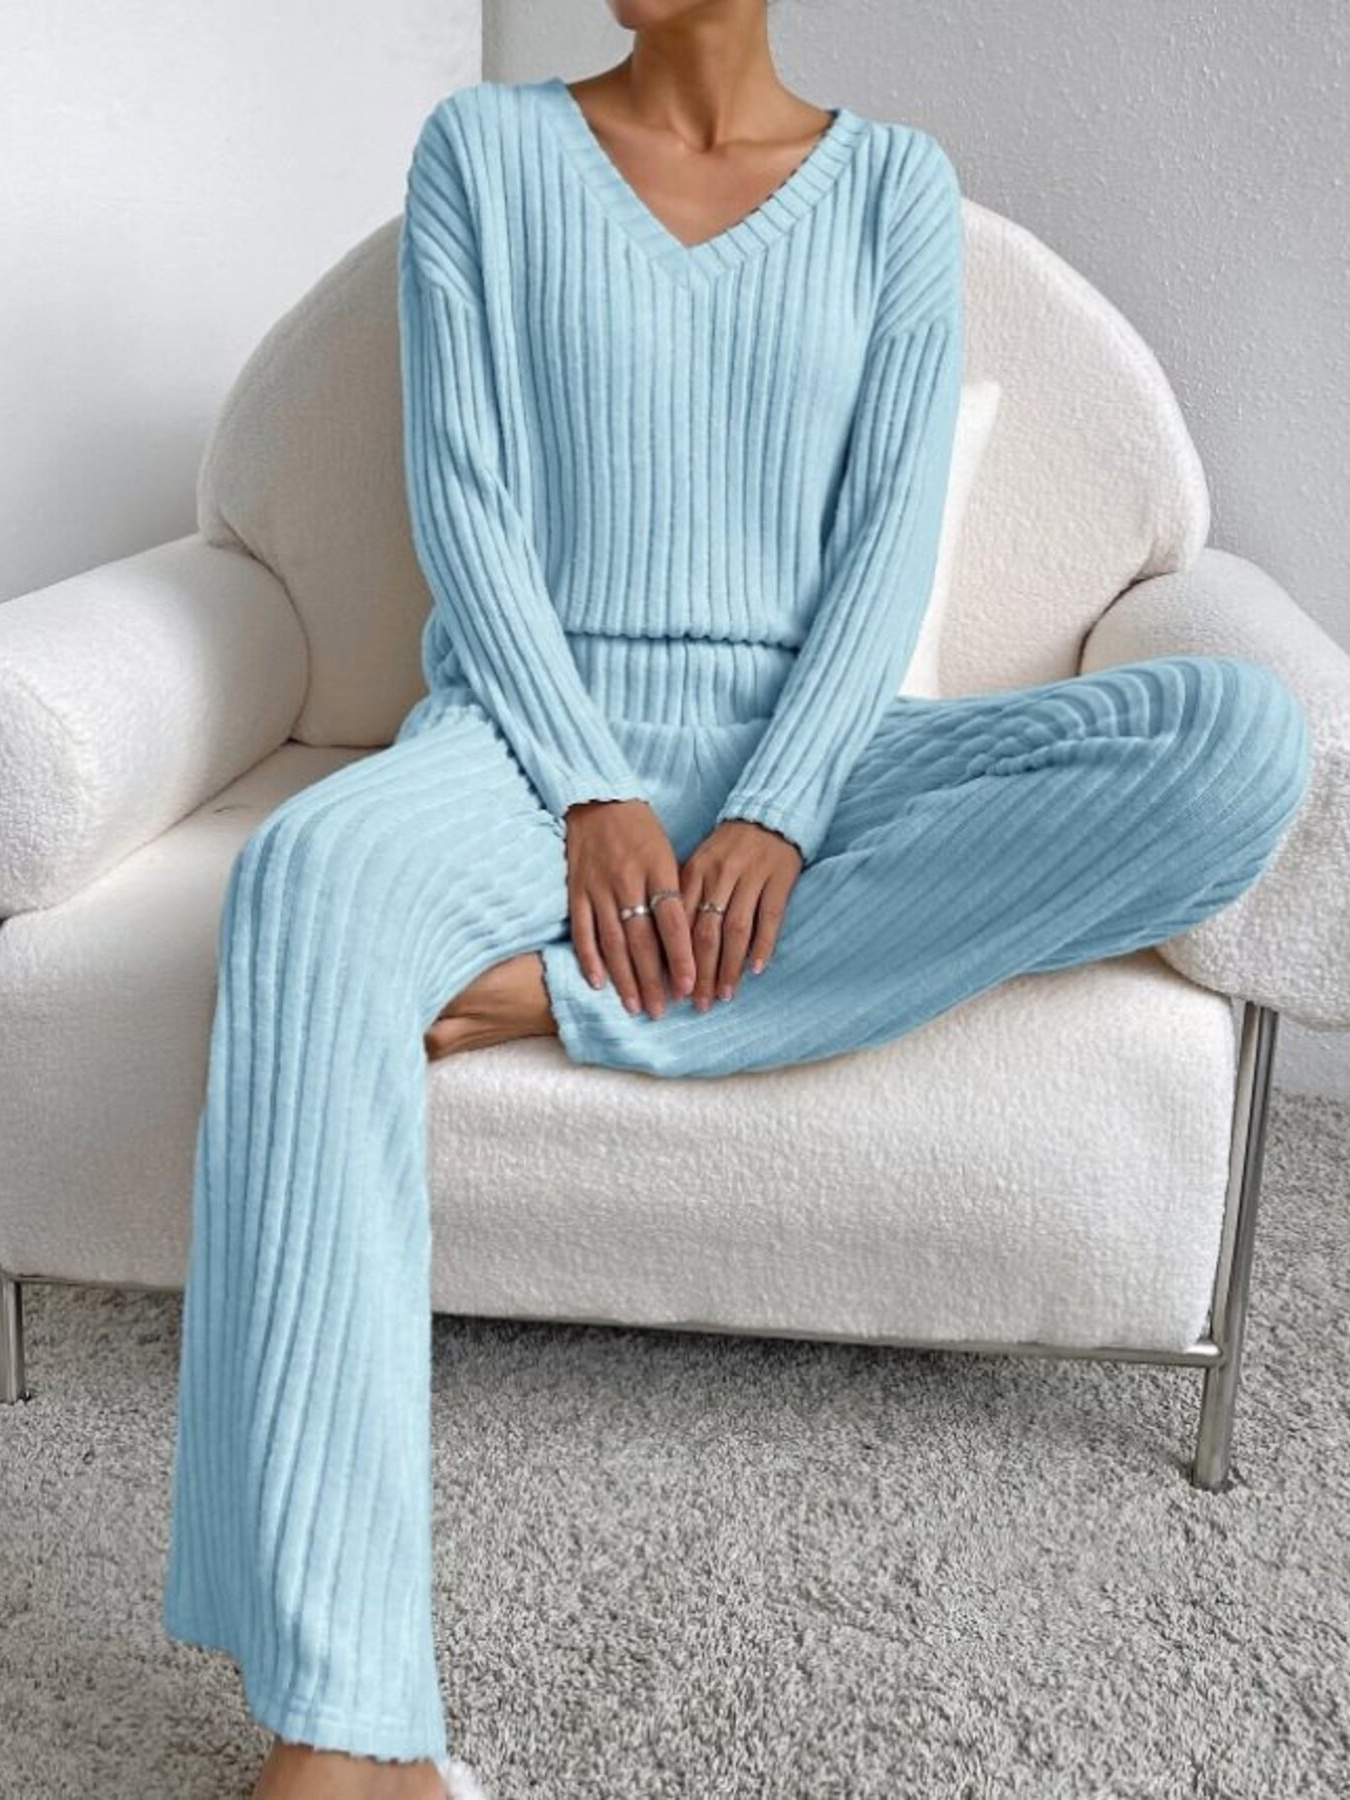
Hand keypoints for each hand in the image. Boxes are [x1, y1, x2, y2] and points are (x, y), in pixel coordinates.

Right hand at [562, 799, 695, 1017]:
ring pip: (613, 941)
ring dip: (624, 977)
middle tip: (662, 1010)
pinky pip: (583, 930)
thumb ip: (675, 892)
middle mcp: (628, 881)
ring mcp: (599, 887)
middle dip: (653, 979)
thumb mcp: (667, 853)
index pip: (672, 922)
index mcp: (658, 870)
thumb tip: (688, 939)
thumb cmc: (641, 829)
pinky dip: (589, 958)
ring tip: (635, 1005)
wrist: (598, 798)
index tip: (690, 986)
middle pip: (643, 940)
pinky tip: (599, 983)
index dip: (681, 956)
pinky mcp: (576, 890)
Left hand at [679, 819, 801, 1009]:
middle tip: (698, 1003)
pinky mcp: (779, 879)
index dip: (676, 959)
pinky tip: (756, 969)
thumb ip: (684, 898)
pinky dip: (763, 945)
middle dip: (701, 972)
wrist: (768, 815)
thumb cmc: (727, 849)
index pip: (681, 922)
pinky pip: (770, 917)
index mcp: (695, 871)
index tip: (672, 989)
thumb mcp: (698, 865)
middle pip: (707, 932)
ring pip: (736, 929)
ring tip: (725, 995)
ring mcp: (751, 877)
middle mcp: (720, 875)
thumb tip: (667, 947)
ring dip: (729, 966)